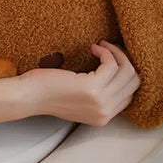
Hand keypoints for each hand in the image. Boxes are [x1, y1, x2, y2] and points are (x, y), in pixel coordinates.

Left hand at [20, 40, 139, 125]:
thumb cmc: (46, 92)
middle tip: (110, 48)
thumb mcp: (78, 100)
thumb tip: (111, 74)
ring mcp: (100, 101)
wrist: (28, 96)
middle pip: (134, 82)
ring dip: (116, 53)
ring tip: (101, 45)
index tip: (113, 58)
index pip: (130, 94)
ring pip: (127, 72)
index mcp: (103, 117)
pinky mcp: (92, 88)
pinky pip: (111, 65)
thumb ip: (96, 96)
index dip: (124, 73)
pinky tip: (93, 47)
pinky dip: (106, 52)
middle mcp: (106, 112)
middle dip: (124, 60)